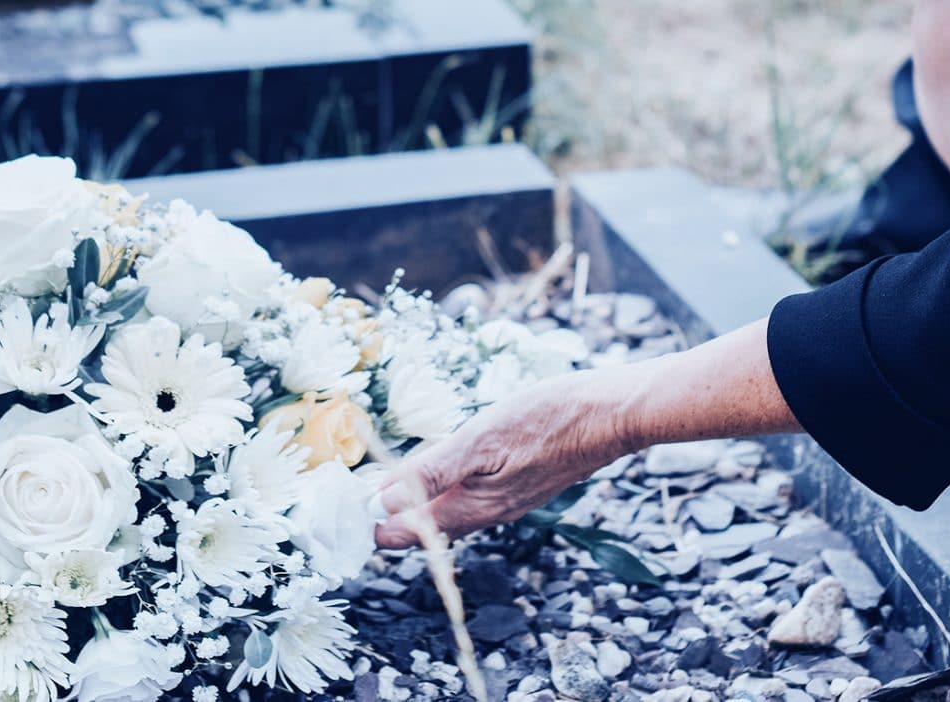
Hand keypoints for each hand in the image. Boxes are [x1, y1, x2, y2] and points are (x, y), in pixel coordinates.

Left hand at [372, 372, 636, 548]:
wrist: (610, 414)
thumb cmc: (549, 419)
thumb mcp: (482, 438)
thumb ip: (433, 471)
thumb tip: (382, 501)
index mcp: (472, 508)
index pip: (405, 535)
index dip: (370, 525)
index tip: (338, 507)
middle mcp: (485, 513)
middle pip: (422, 530)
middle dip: (384, 517)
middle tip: (347, 497)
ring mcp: (503, 501)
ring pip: (445, 515)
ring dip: (410, 505)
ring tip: (378, 486)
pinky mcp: (516, 485)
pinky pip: (466, 500)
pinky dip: (438, 492)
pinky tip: (433, 473)